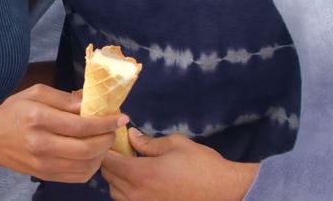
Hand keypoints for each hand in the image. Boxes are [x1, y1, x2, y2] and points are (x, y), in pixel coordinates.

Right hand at [0, 84, 127, 182]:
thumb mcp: (35, 93)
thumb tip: (90, 102)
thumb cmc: (13, 112)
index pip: (81, 125)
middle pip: (88, 148)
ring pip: (86, 165)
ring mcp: (44, 164)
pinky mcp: (46, 175)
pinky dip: (92, 167)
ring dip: (103, 153)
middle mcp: (42, 144)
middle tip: (114, 129)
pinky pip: (78, 176)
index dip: (105, 122)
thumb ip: (64, 98)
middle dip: (108, 138)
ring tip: (105, 140)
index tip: (120, 117)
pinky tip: (93, 154)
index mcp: (39, 119)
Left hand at [100, 128, 258, 200]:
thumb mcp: (176, 145)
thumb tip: (131, 137)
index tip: (113, 139)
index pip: (107, 162)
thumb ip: (148, 142)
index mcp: (141, 174)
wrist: (225, 191)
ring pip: (116, 193)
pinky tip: (141, 182)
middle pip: (108, 178)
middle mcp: (138, 194)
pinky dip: (127, 192)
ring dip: (117, 179)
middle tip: (121, 150)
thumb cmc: (202, 166)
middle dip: (110, 162)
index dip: (107, 148)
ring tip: (131, 166)